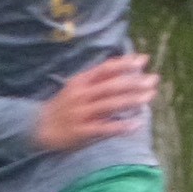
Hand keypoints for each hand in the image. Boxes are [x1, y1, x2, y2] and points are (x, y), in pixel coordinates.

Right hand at [35, 54, 158, 151]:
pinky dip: (121, 126)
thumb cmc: (65, 105)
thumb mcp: (77, 86)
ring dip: (132, 100)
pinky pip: (105, 128)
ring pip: (110, 105)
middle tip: (154, 79)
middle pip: (112, 86)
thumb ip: (98, 78)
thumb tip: (124, 66)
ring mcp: (81, 113)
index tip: (144, 60)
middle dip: (135, 82)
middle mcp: (81, 95)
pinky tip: (137, 124)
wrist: (39, 126)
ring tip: (149, 97)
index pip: (105, 68)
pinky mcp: (81, 131)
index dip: (125, 63)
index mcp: (81, 81)